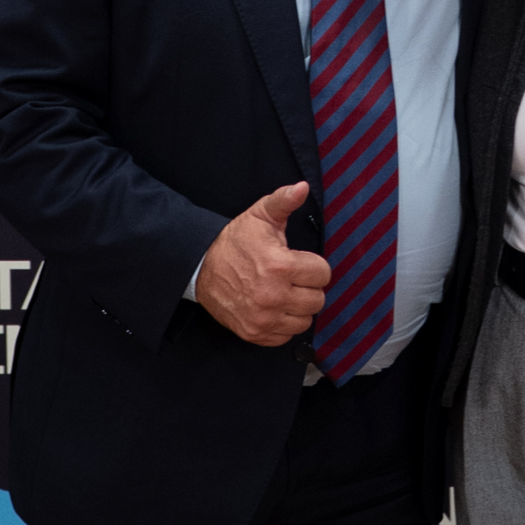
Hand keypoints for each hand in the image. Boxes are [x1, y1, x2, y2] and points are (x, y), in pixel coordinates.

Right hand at [195, 181, 329, 346]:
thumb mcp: (260, 215)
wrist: (201, 267)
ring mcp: (263, 318)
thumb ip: (284, 200)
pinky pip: (286, 336)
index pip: (323, 275)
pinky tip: (274, 308)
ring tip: (284, 293)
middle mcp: (273, 296)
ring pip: (305, 321)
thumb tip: (301, 187)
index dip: (314, 266)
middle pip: (317, 300)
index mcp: (280, 266)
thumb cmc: (235, 242)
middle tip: (292, 278)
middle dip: (308, 287)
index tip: (299, 262)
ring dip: (298, 308)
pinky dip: (283, 324)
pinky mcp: (254, 332)